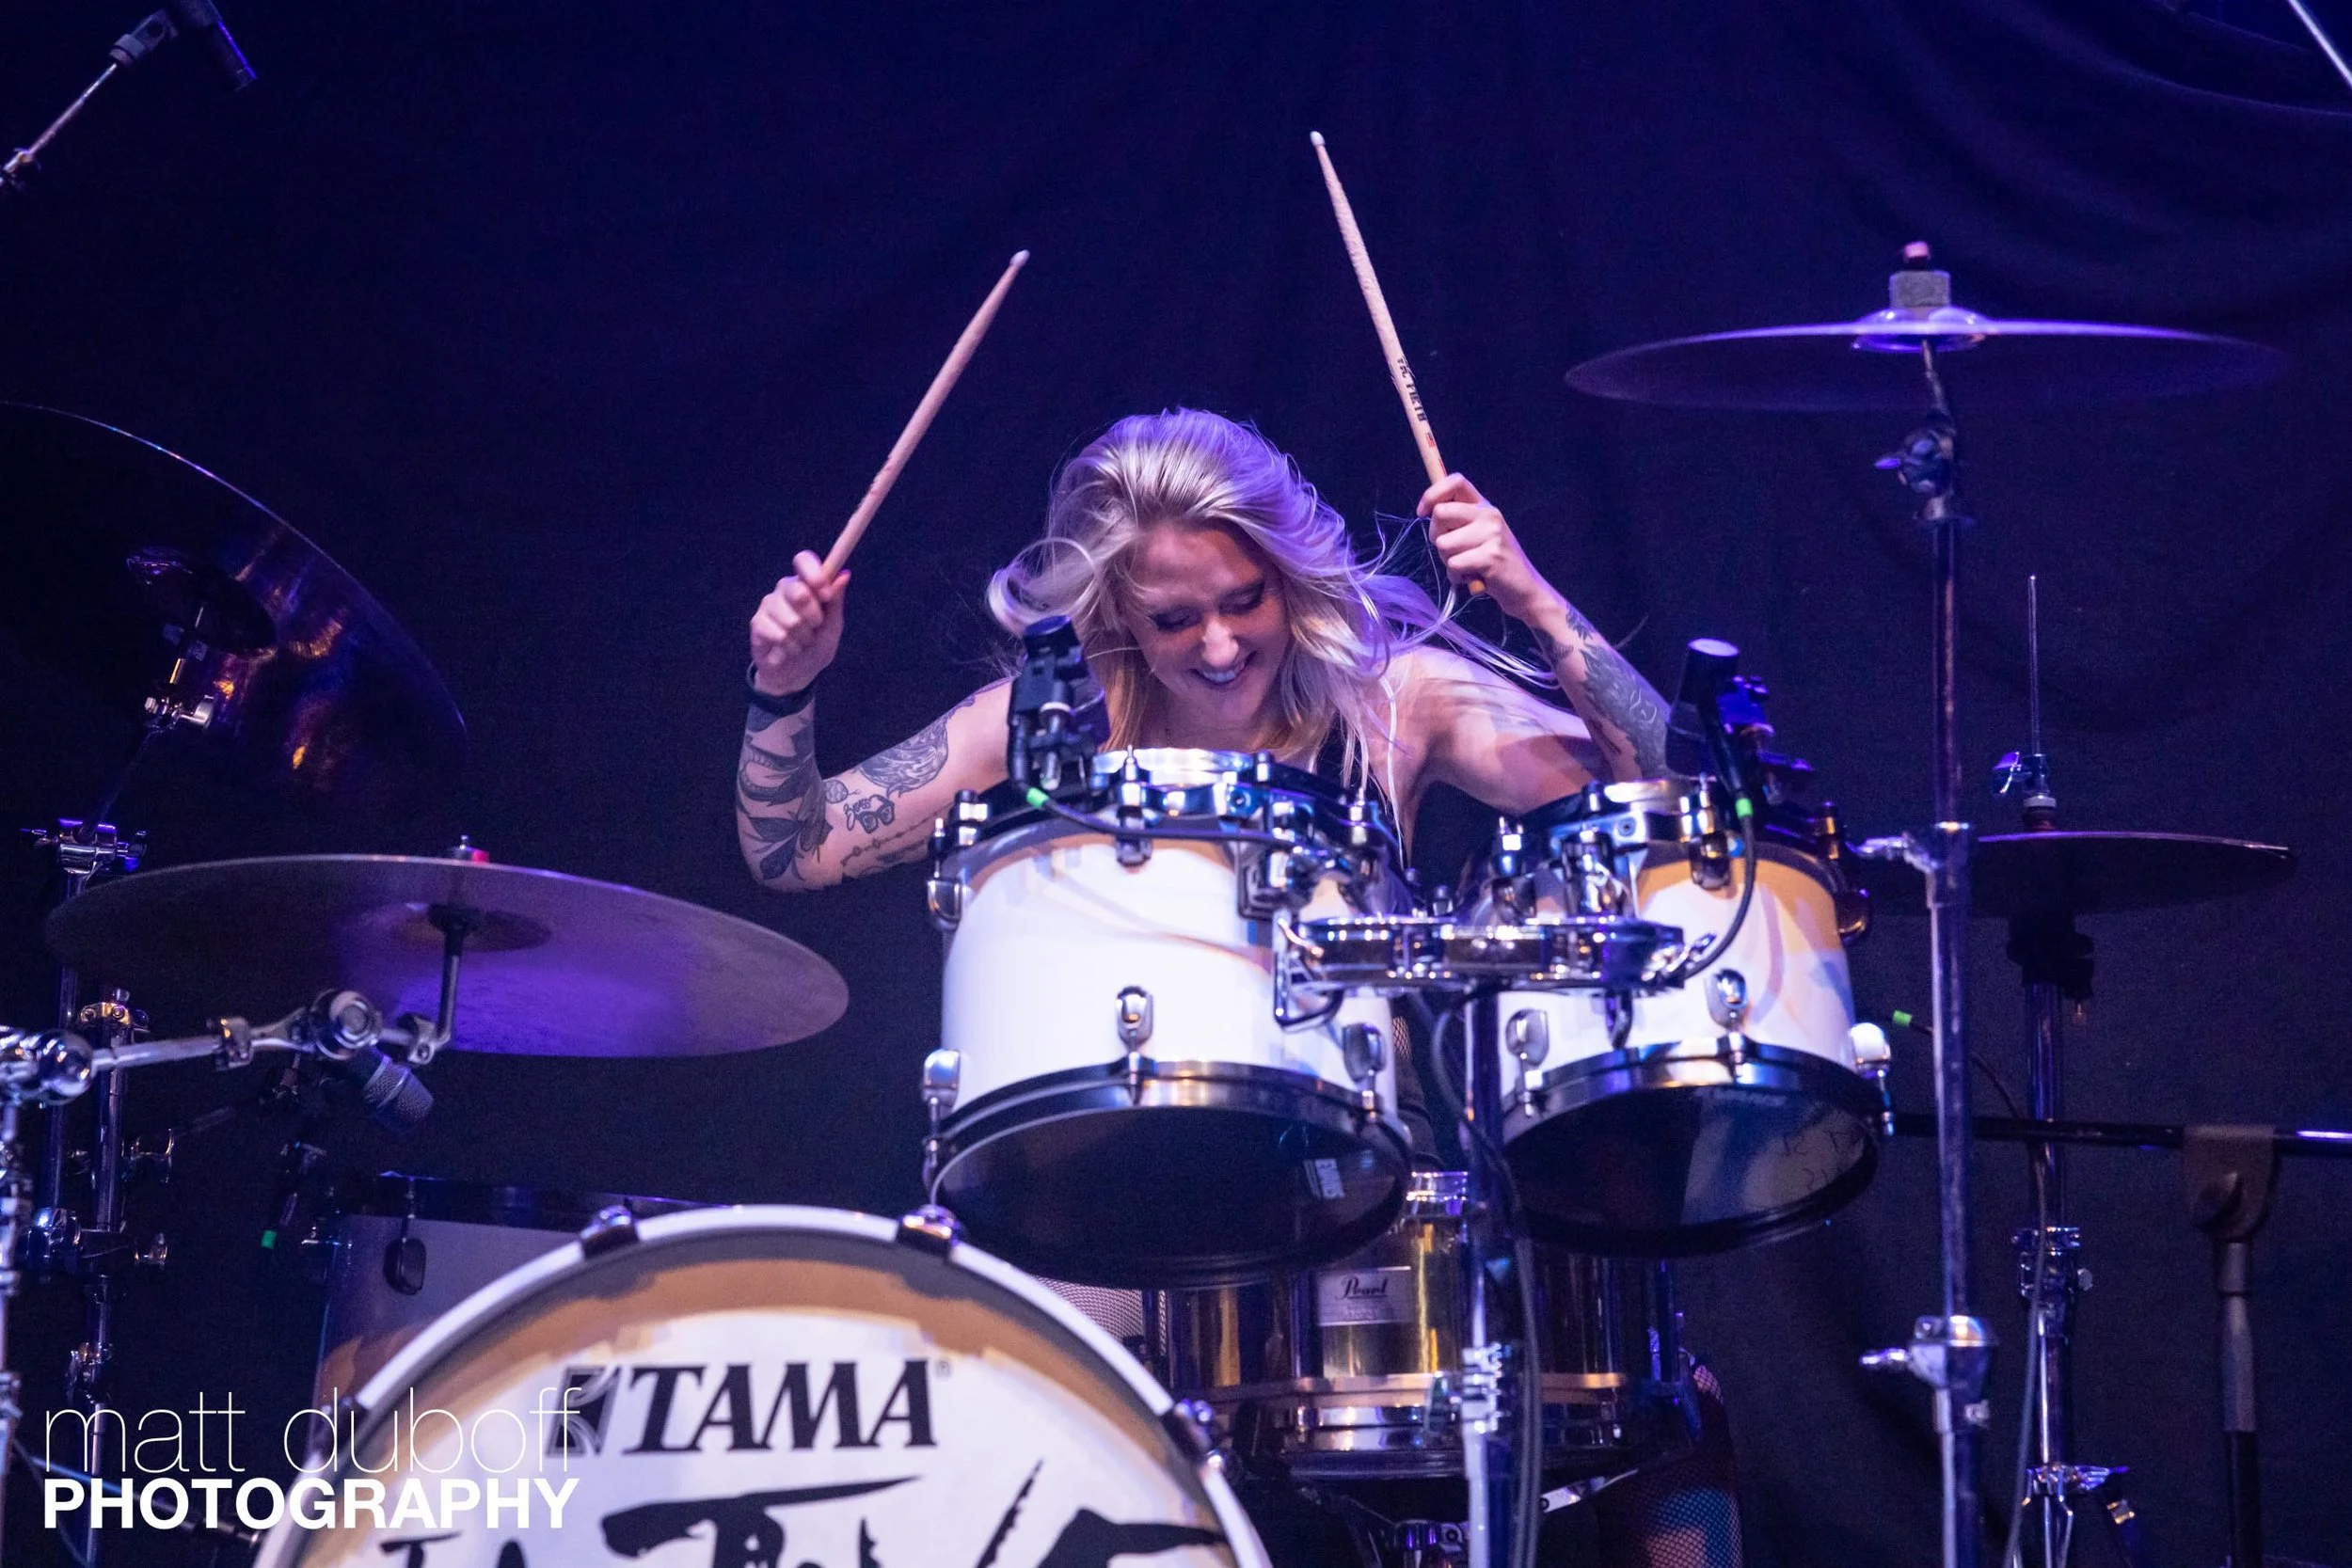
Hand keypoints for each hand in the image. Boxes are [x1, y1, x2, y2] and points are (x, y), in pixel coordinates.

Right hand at [749, 551, 849, 695]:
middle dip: (812, 615)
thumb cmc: (816, 646)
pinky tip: (788, 649)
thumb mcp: (833, 626)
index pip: (803, 560)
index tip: (825, 594)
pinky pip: (777, 633)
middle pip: (796, 589)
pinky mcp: (757, 622)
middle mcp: (785, 589)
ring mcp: (769, 604)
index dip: (814, 574)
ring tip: (801, 642)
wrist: (796, 673)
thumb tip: (844, 574)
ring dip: (802, 637)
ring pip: (790, 618)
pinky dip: (789, 647)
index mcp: (805, 584)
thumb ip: (836, 601)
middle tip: (815, 627)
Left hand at [1418, 474, 1556, 625]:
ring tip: (1468, 567)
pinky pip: (1453, 564)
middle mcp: (1489, 515)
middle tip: (1453, 552)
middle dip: (1436, 537)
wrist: (1524, 589)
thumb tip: (1427, 511)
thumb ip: (1457, 521)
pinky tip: (1472, 578)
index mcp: (1484, 506)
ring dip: (1448, 562)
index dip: (1432, 493)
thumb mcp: (1479, 534)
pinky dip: (1457, 577)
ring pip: (1443, 544)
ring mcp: (1492, 535)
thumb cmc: (1493, 563)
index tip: (1422, 512)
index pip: (1455, 481)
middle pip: (1440, 513)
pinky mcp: (1491, 557)